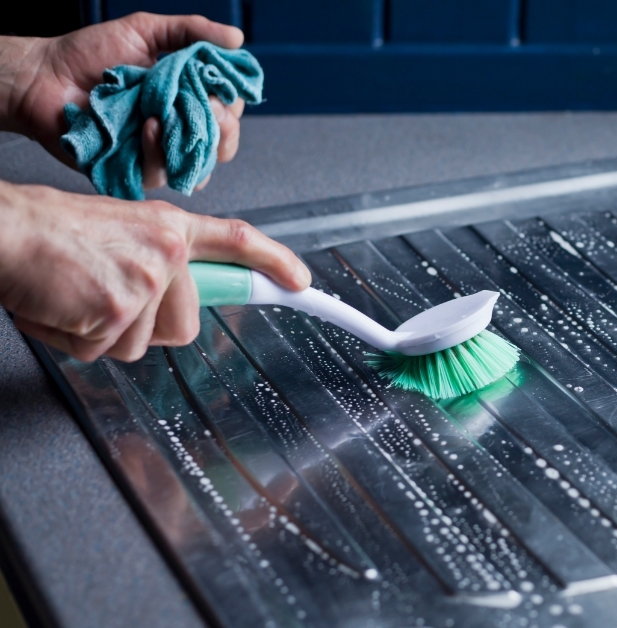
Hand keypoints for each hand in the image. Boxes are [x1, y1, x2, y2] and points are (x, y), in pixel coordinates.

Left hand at [0, 13, 245, 190]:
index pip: (231, 112)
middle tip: (210, 110)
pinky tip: (148, 129)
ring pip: (199, 167)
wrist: (44, 76)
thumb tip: (238, 38)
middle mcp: (177, 129)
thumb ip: (193, 31)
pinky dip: (159, 153)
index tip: (222, 91)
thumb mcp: (146, 30)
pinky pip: (161, 175)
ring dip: (195, 143)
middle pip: (223, 146)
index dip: (233, 105)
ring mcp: (157, 153)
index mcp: (187, 98)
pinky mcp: (133, 171)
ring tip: (170, 117)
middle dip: (224, 130)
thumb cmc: (90, 53)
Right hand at [0, 181, 311, 361]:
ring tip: (75, 294)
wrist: (5, 232)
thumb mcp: (118, 234)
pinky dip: (74, 339)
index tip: (300, 280)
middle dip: (146, 326)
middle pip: (186, 325)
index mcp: (168, 227)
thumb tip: (171, 301)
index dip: (273, 261)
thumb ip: (154, 263)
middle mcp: (167, 252)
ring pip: (141, 344)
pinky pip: (102, 352)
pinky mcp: (120, 311)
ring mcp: (147, 282)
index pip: (237, 240)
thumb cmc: (49, 233)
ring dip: (102, 333)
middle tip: (104, 295)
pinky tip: (60, 306)